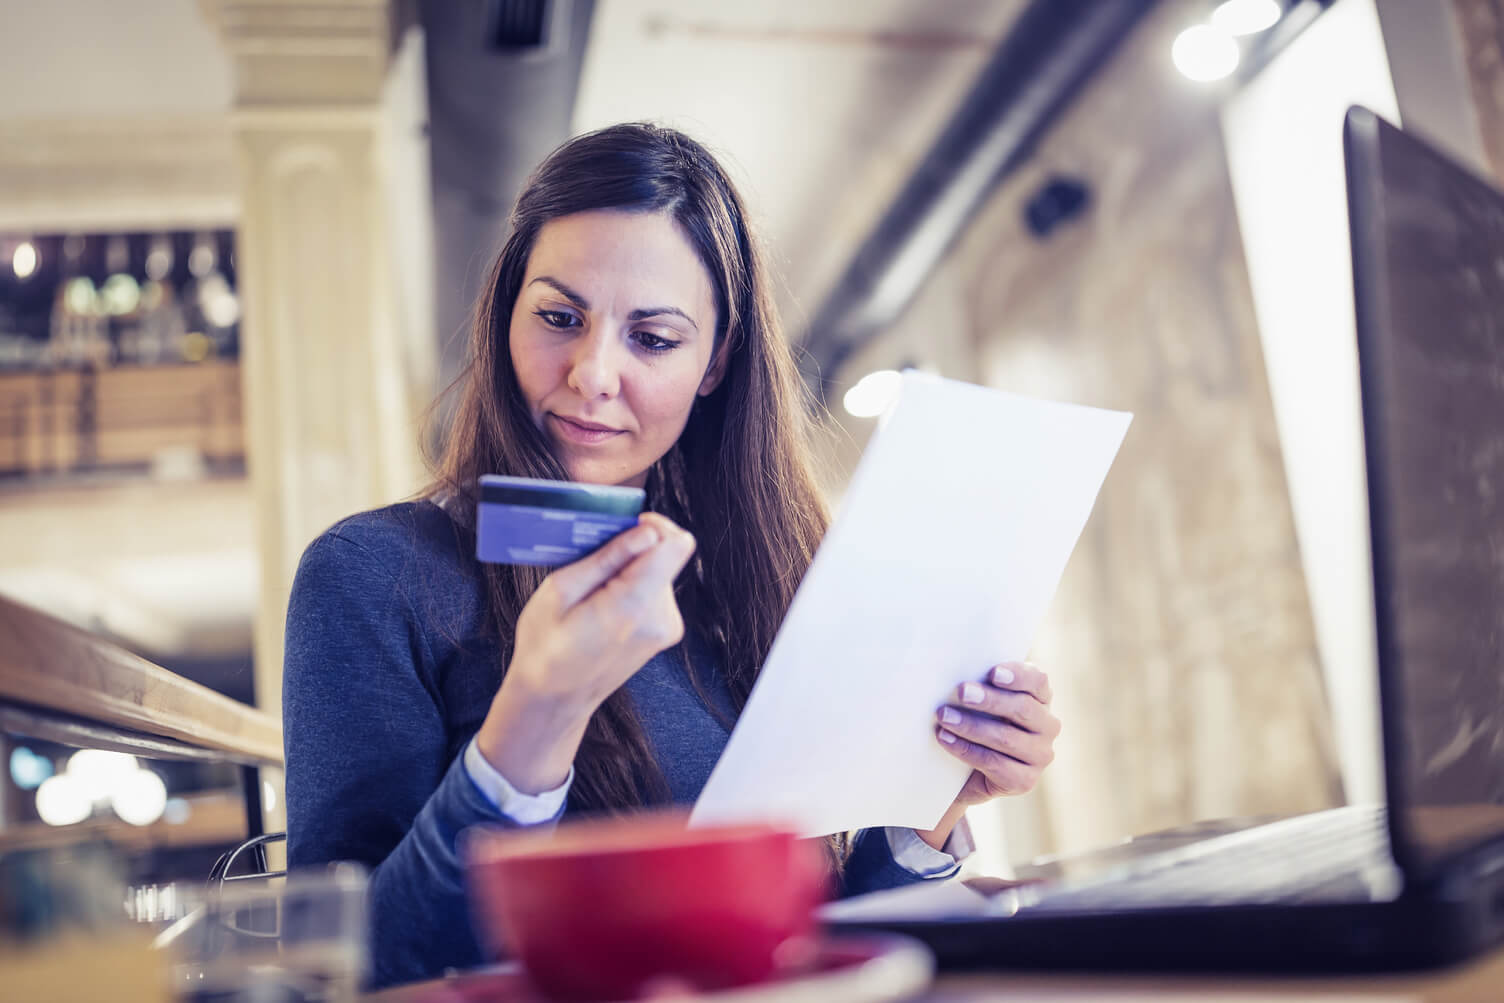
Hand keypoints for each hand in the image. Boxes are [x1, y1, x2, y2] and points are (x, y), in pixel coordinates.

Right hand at [476, 513, 695, 791]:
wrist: (554, 700)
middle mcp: (660, 618)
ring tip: (593, 590)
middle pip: (665, 556)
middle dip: (633, 550)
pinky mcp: (665, 632)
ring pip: (659, 572)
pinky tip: (604, 603)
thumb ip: (608, 557)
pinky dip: (634, 588)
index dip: (655, 526)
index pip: (675, 546)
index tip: (625, 525)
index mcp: (633, 606)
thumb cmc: (545, 646)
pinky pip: (656, 591)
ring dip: (631, 570)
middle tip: (593, 561)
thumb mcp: (561, 591)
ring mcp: (666, 629)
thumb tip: (647, 530)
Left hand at [936, 661, 1059, 807]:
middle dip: (990, 699)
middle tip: (961, 691)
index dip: (1018, 676)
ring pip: (1006, 737)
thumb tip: (956, 673)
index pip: (1038, 681)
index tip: (992, 673)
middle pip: (1023, 708)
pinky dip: (966, 749)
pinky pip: (994, 763)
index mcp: (1040, 698)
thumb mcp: (980, 701)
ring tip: (944, 716)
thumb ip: (980, 685)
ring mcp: (1040, 755)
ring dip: (971, 726)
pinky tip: (945, 739)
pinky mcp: (1025, 781)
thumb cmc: (974, 723)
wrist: (964, 774)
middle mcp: (1047, 726)